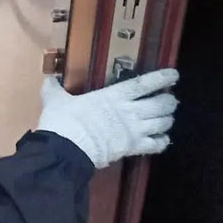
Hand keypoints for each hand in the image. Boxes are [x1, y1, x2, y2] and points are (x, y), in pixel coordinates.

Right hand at [38, 70, 179, 168]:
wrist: (66, 148)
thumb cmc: (64, 120)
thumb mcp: (56, 100)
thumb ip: (54, 89)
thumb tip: (47, 80)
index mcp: (113, 95)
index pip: (143, 84)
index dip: (161, 78)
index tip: (174, 74)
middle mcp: (128, 111)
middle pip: (159, 104)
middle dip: (169, 101)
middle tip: (171, 100)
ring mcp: (132, 131)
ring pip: (161, 123)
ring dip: (168, 120)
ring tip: (169, 118)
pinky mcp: (131, 148)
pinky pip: (154, 145)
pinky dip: (162, 142)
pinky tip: (164, 140)